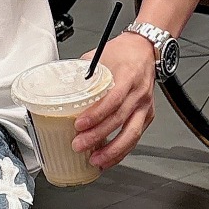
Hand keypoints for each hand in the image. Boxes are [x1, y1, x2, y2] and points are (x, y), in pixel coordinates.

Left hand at [72, 32, 156, 170]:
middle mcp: (138, 94)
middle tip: (79, 145)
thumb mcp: (100, 55)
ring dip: (113, 151)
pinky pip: (135, 136)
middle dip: (98, 136)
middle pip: (119, 120)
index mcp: (127, 76)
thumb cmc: (123, 51)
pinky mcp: (147, 115)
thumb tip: (61, 86)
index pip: (112, 99)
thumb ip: (82, 72)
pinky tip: (108, 158)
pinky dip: (122, 151)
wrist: (145, 49)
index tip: (79, 124)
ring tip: (95, 160)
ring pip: (131, 134)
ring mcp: (144, 106)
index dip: (96, 115)